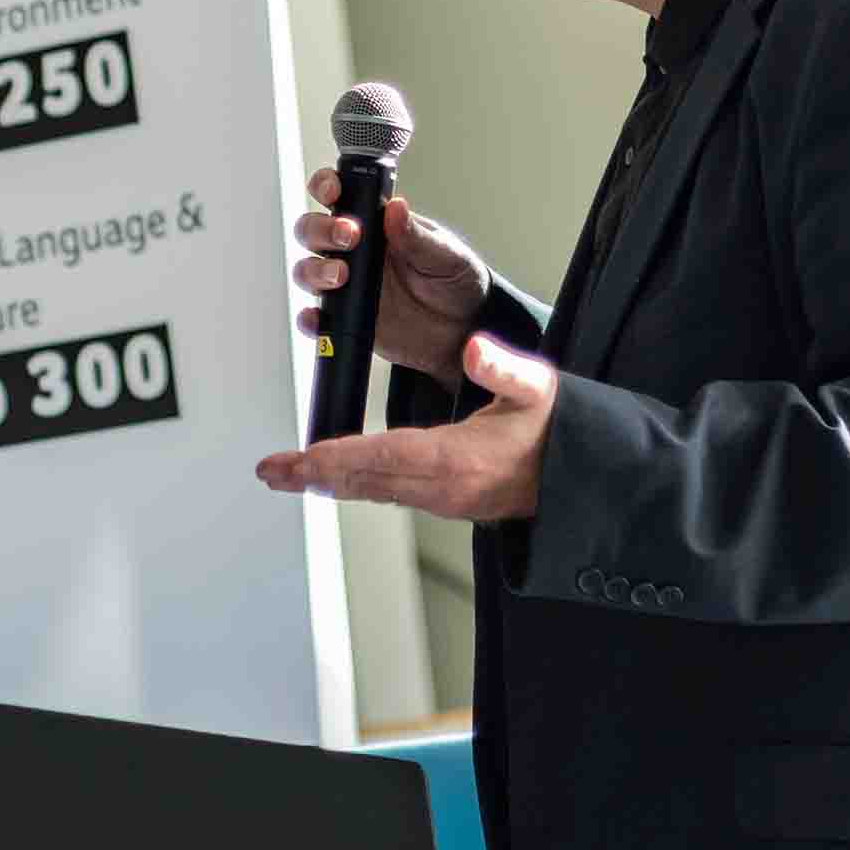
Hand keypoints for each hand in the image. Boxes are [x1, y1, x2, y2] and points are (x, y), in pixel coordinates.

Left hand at [256, 333, 555, 522]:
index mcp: (456, 459)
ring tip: (285, 475)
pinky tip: (331, 476)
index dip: (337, 458)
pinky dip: (354, 483)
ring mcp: (441, 500)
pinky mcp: (443, 501)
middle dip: (314, 475)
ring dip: (327, 482)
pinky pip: (388, 493)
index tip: (301, 458)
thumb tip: (473, 348)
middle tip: (270, 471)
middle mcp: (442, 487)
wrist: (579, 476)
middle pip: (365, 480)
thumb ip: (504, 368)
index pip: (383, 457)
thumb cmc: (556, 431)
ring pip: (372, 491)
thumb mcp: (539, 390)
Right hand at [292, 172, 486, 380]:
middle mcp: (354, 251)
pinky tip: (319, 317)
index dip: (326, 186)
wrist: (464, 330)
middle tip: (349, 236)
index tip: (334, 192)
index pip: (340, 195)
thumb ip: (417, 235)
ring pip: (306, 270)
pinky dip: (310, 318)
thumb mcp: (446, 254)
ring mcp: (347, 284)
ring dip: (314, 270)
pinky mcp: (346, 318)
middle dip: (320, 229)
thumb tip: (396, 206)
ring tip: (341, 276)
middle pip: (311, 230)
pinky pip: (316, 318)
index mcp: (376, 225)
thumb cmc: (455, 282)